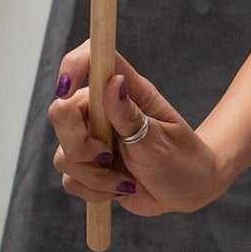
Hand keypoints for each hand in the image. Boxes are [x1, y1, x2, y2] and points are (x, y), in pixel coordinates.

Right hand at [47, 41, 226, 216]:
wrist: (189, 191)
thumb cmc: (182, 160)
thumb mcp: (160, 140)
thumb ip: (130, 116)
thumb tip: (112, 82)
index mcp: (129, 92)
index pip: (94, 59)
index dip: (73, 65)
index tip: (66, 90)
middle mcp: (106, 111)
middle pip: (61, 112)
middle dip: (79, 145)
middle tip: (108, 157)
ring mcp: (95, 138)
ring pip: (63, 154)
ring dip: (93, 176)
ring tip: (126, 181)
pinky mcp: (89, 164)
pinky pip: (69, 178)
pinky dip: (93, 190)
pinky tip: (120, 189)